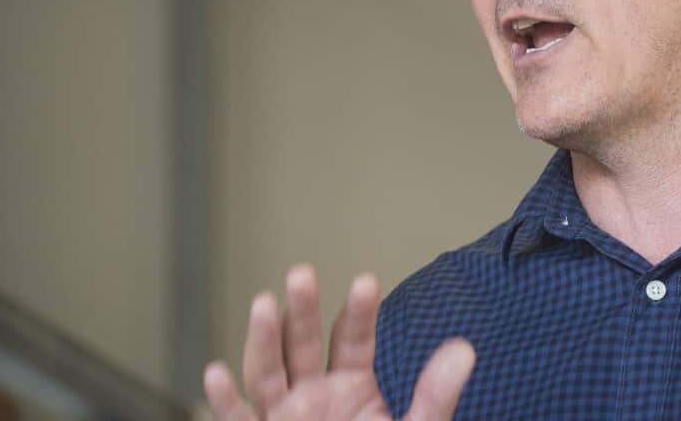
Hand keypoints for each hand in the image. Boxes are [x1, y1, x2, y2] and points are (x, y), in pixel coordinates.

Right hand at [203, 265, 474, 419]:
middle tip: (303, 273)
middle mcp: (313, 392)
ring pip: (268, 372)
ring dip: (263, 339)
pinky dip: (224, 400)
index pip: (354, 338)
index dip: (359, 311)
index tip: (367, 283)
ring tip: (264, 302)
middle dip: (302, 310)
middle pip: (304, 344)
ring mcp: (283, 414)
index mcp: (352, 383)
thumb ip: (435, 395)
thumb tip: (465, 349)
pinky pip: (238, 417)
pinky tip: (216, 373)